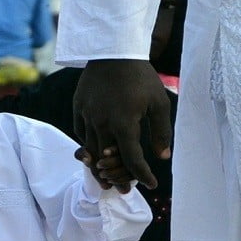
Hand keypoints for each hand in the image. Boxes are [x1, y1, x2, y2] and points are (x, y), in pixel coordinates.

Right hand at [72, 59, 168, 191]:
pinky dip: (88, 145)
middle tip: (124, 189)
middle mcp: (103, 124)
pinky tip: (94, 150)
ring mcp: (87, 117)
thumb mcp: (159, 103)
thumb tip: (162, 157)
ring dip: (98, 167)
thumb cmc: (141, 77)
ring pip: (90, 150)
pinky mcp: (78, 108)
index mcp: (124, 124)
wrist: (113, 52)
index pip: (132, 159)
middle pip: (107, 161)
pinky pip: (81, 133)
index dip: (142, 175)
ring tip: (105, 178)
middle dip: (117, 177)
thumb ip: (160, 132)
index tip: (150, 185)